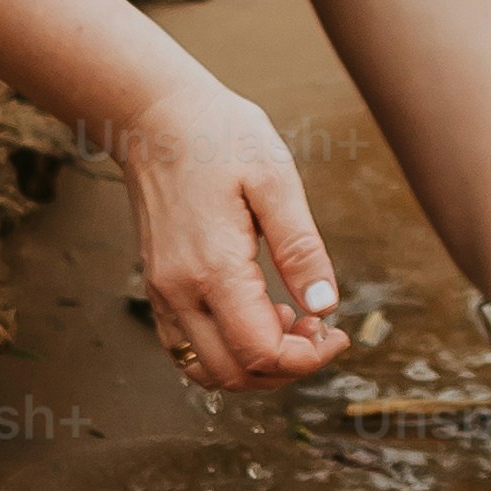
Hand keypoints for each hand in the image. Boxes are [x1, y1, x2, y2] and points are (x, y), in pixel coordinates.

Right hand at [103, 75, 348, 390]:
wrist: (154, 117)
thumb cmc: (219, 137)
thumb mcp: (275, 179)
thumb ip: (301, 248)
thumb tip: (327, 305)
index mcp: (214, 267)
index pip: (262, 352)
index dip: (308, 358)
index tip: (336, 332)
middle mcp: (180, 291)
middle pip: (234, 373)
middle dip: (286, 367)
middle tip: (319, 329)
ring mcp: (162, 293)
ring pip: (206, 369)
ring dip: (254, 366)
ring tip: (289, 323)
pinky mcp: (157, 288)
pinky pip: (186, 348)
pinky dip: (225, 353)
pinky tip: (255, 317)